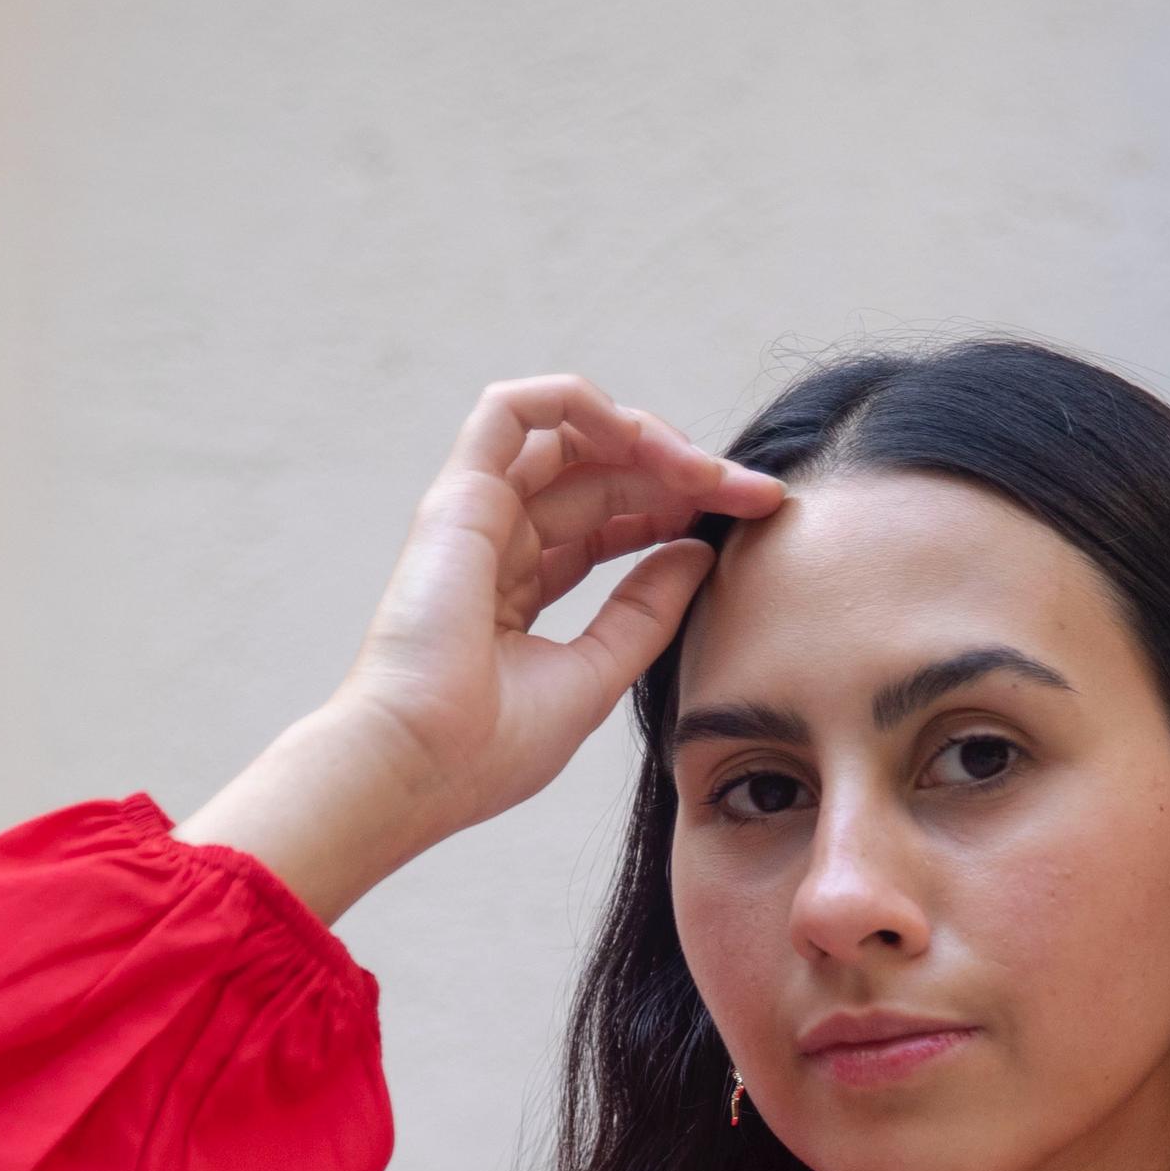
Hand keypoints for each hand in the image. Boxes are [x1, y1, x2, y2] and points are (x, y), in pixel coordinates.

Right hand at [178, 376, 782, 918]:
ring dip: (646, 438)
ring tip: (703, 471)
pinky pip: (512, 409)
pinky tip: (640, 440)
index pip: (611, 522)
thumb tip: (699, 551)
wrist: (419, 766)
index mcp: (522, 587)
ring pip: (569, 435)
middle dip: (684, 472)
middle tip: (750, 493)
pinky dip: (579, 404)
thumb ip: (645, 612)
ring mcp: (476, 513)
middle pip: (603, 474)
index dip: (680, 508)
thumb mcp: (597, 675)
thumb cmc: (488, 748)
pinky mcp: (458, 495)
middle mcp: (498, 540)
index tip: (749, 520)